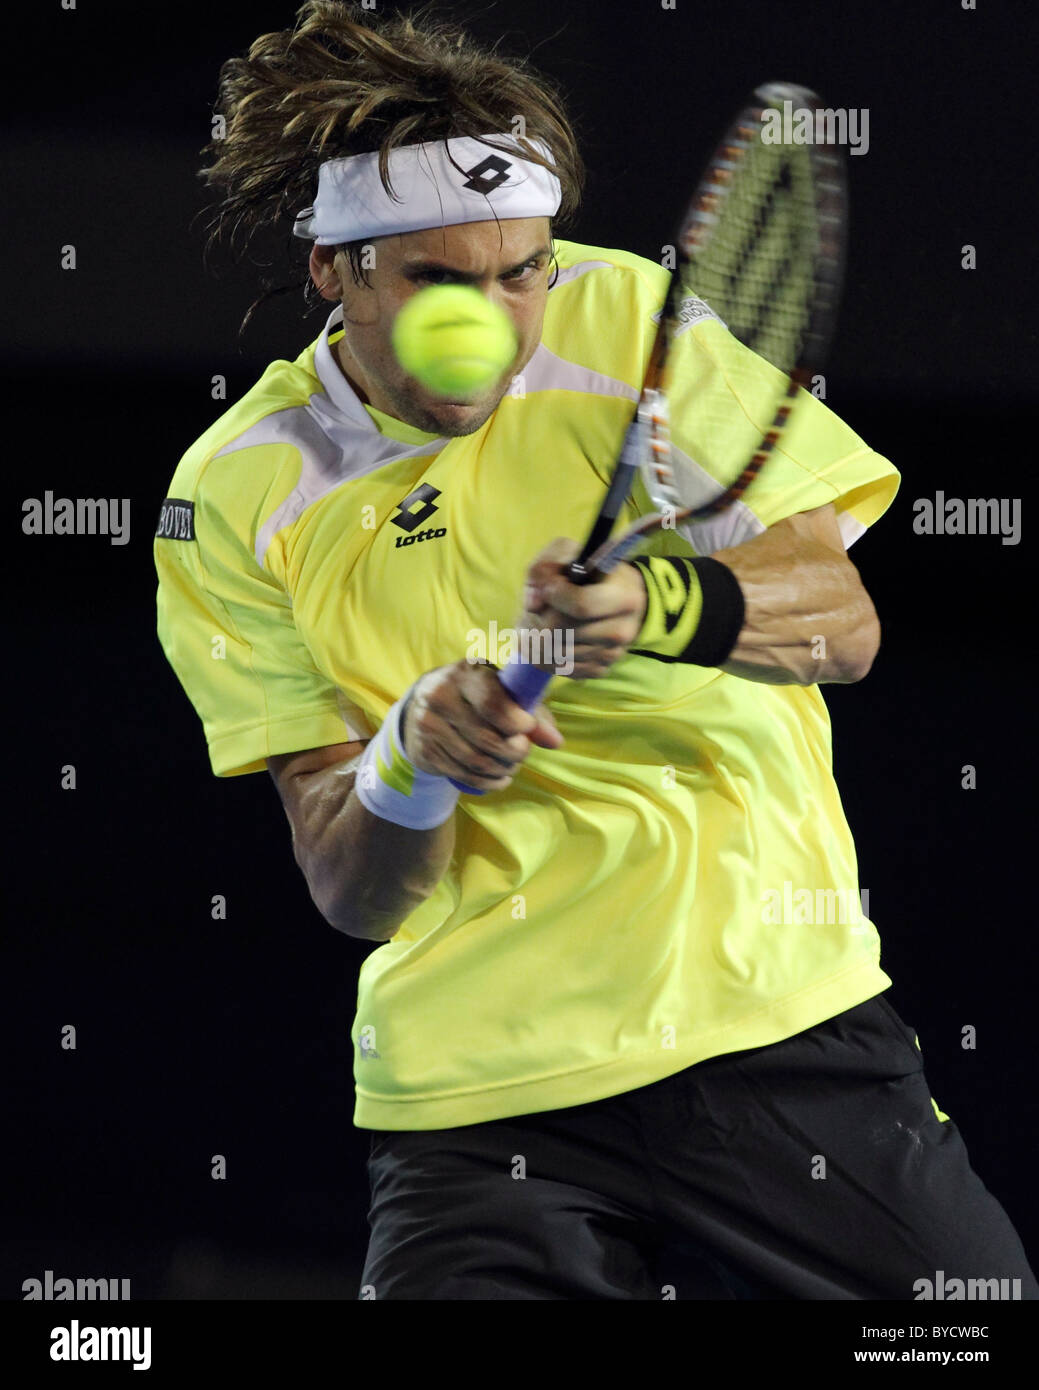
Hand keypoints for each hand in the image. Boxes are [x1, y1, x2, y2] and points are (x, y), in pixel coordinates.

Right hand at [402, 659, 563, 792]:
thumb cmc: (475, 694)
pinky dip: (488, 782)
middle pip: (486, 738)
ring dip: (503, 769)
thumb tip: (554, 741)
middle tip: (523, 751)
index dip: (517, 722)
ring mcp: (428, 725)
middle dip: (514, 752)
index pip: (492, 704)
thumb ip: (533, 711)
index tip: (527, 726)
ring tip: (512, 765)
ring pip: (476, 761)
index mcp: (464, 673)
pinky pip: (463, 775)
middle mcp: (439, 696)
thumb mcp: (503, 691)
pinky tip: (500, 778)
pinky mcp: (425, 751)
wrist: (424, 705)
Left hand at [519, 538, 647, 678]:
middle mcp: (623, 630)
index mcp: (625, 596)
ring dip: (536, 637)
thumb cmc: (584, 571)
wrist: (610, 596)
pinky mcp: (599, 670)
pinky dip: (544, 654)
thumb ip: (543, 569)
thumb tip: (533, 602)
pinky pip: (558, 668)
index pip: (581, 605)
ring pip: (554, 652)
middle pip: (560, 631)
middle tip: (535, 607)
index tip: (547, 588)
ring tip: (539, 620)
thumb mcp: (565, 554)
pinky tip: (548, 636)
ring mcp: (611, 654)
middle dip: (538, 618)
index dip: (553, 595)